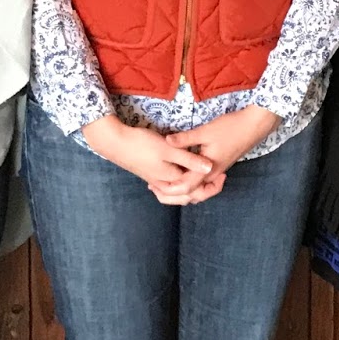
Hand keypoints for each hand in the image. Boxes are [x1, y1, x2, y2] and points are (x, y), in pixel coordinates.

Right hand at [81, 115, 215, 196]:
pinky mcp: (151, 174)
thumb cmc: (141, 144)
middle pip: (188, 196)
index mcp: (171, 181)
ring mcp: (156, 180)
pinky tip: (184, 173)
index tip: (224, 173)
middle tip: (219, 178)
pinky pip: (171, 185)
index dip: (212, 185)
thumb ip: (189, 159)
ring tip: (205, 178)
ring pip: (179, 192)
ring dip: (192, 188)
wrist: (115, 143)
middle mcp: (164, 185)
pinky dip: (181, 183)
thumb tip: (210, 168)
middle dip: (205, 190)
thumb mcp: (169, 149)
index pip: (197, 191)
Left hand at [152, 105, 281, 203]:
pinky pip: (202, 180)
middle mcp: (212, 175)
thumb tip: (166, 141)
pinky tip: (182, 170)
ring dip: (182, 187)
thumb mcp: (205, 131)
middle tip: (155, 186)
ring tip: (165, 181)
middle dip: (173, 193)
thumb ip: (185, 138)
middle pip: (191, 193)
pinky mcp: (219, 166)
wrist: (254, 126)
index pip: (185, 188)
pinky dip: (190, 180)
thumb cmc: (231, 128)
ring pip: (197, 188)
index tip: (153, 184)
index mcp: (207, 170)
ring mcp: (216, 171)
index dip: (168, 189)